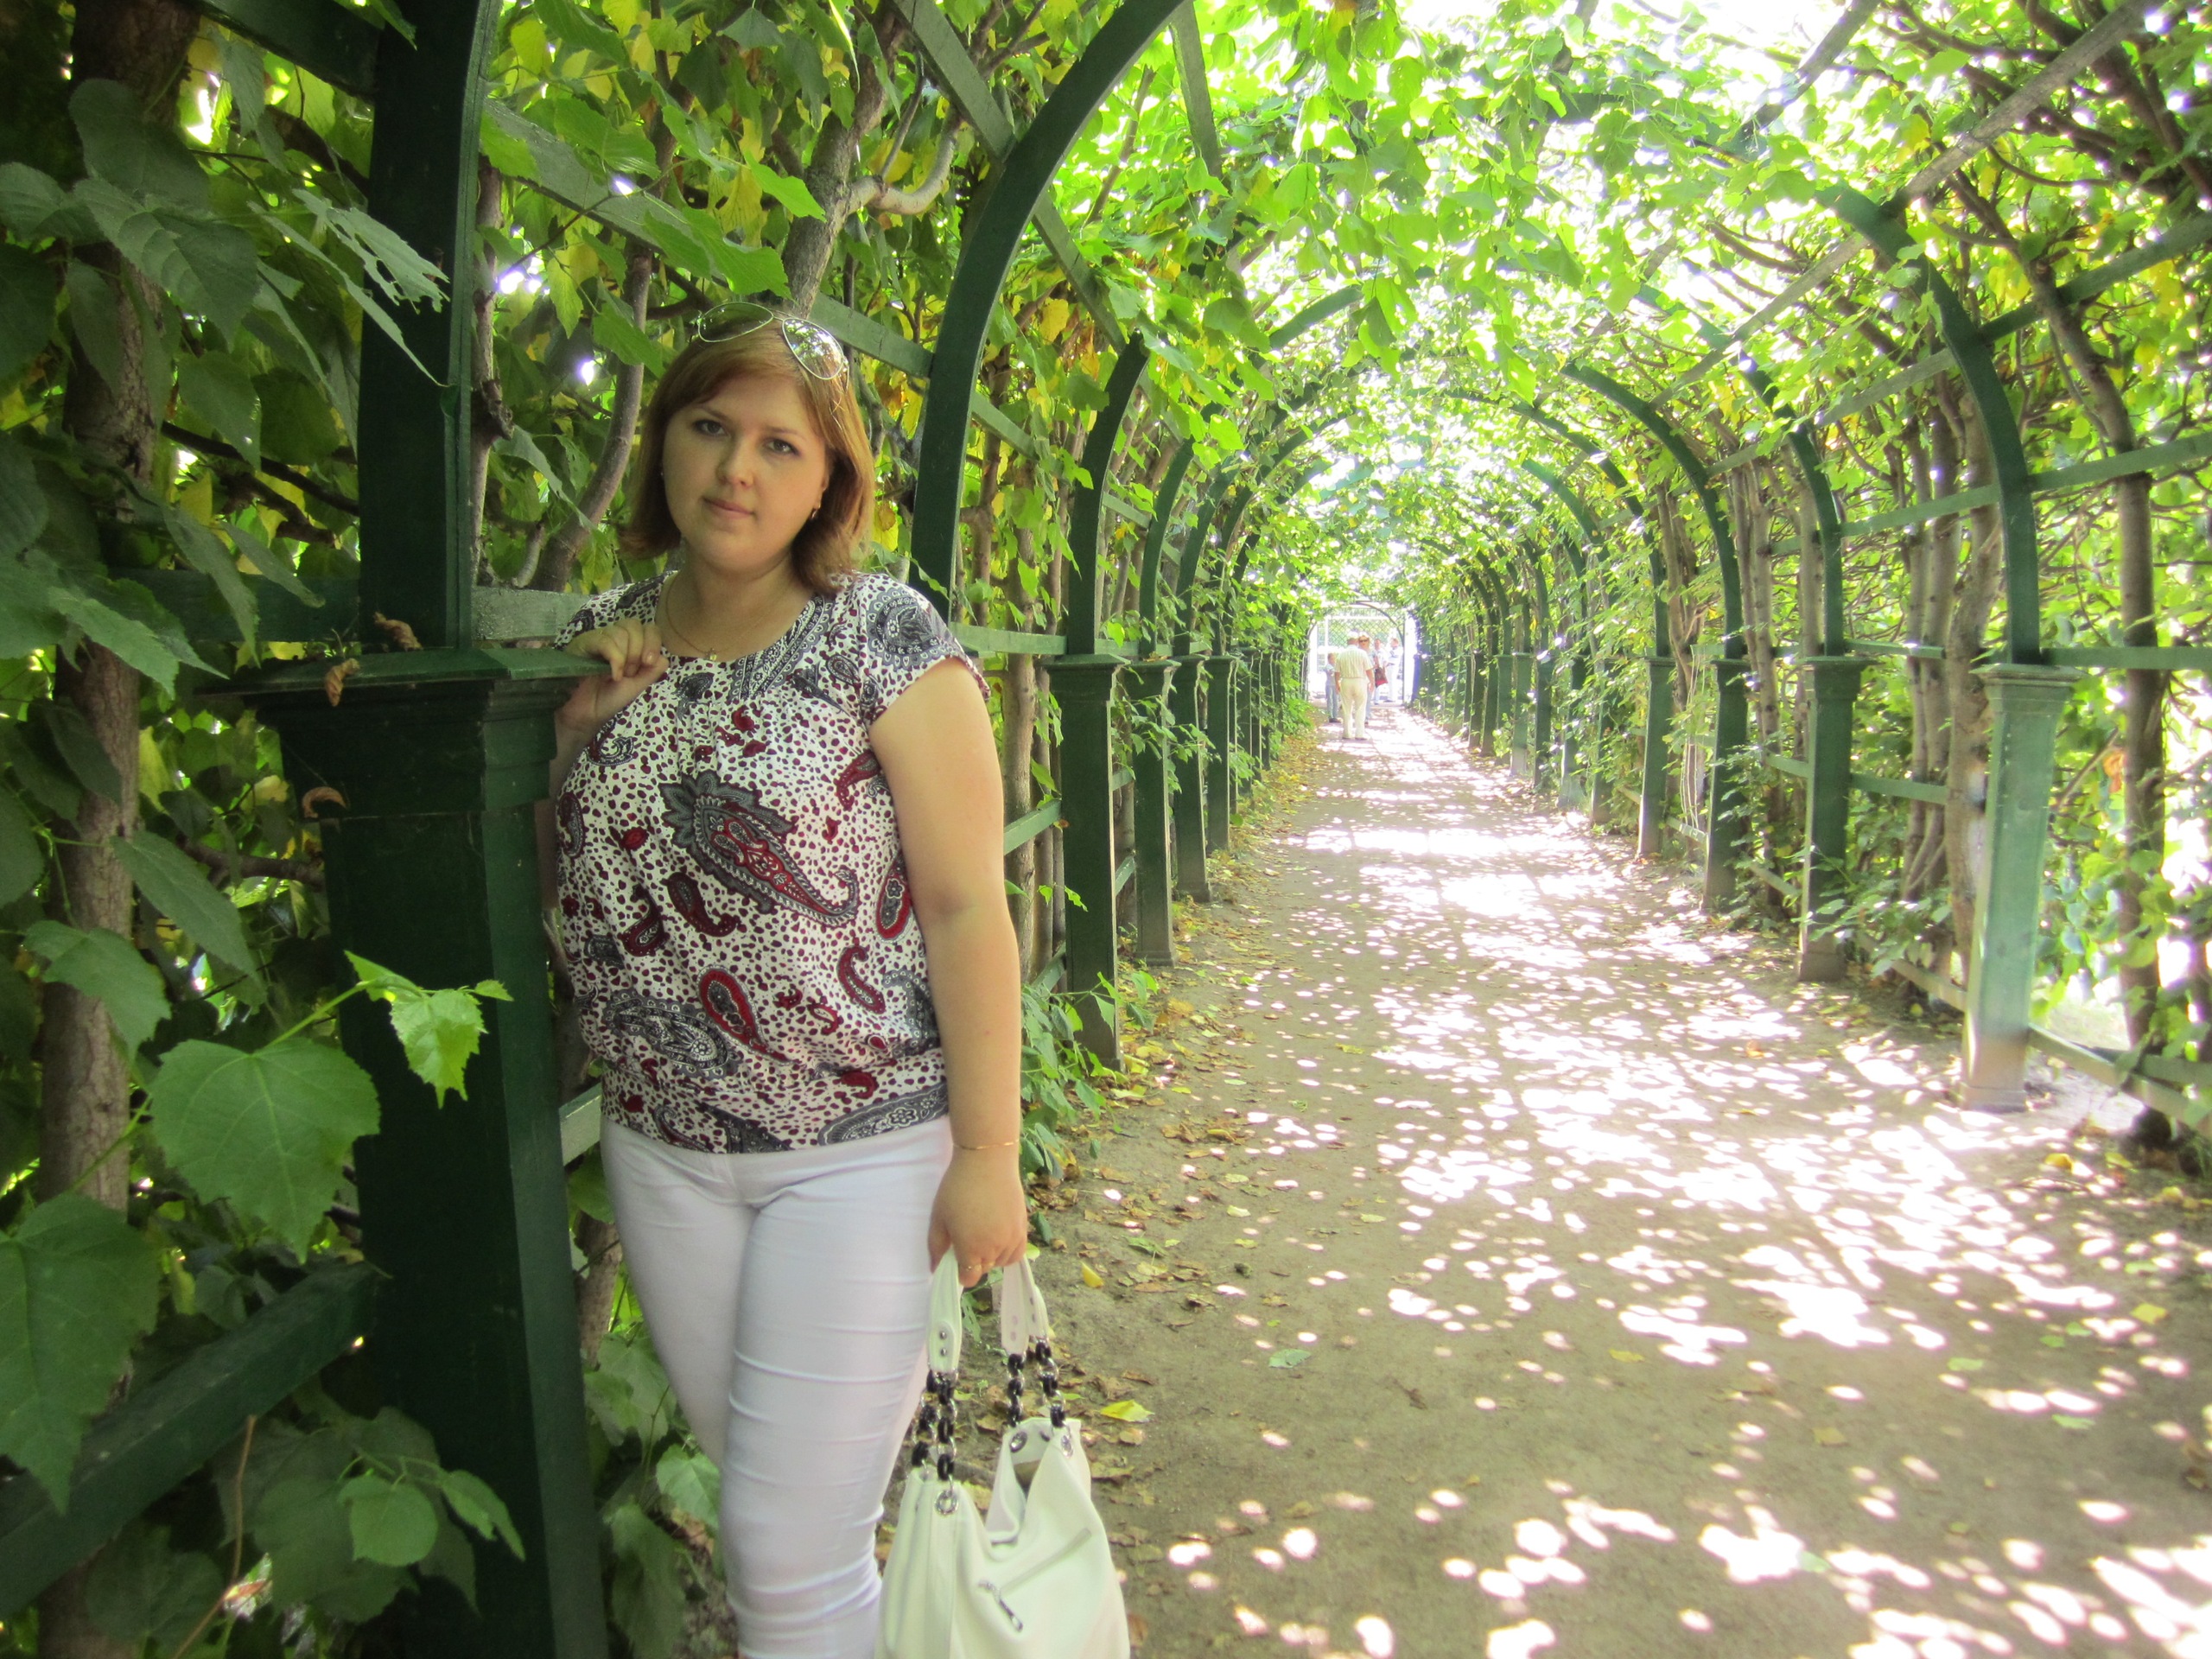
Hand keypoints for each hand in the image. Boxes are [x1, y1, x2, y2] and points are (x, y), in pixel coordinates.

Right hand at [556, 618, 667, 739]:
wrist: (586, 714)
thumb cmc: (609, 698)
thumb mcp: (637, 685)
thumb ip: (652, 671)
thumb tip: (663, 657)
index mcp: (629, 645)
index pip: (648, 627)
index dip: (653, 642)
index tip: (648, 662)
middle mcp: (614, 637)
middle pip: (635, 625)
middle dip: (638, 651)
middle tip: (630, 673)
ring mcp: (598, 638)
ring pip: (621, 632)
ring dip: (625, 657)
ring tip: (617, 676)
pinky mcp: (584, 643)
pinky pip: (605, 641)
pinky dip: (615, 659)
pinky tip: (613, 674)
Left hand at [928, 1146, 1028, 1286]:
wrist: (987, 1161)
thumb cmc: (957, 1188)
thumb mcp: (938, 1218)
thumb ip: (936, 1247)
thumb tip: (934, 1269)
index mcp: (971, 1249)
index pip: (969, 1278)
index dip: (960, 1272)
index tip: (955, 1258)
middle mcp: (994, 1249)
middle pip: (984, 1269)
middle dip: (974, 1262)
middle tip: (966, 1239)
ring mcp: (1012, 1239)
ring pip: (1001, 1262)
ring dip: (991, 1256)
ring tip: (982, 1235)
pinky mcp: (1023, 1227)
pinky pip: (1017, 1252)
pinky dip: (1008, 1251)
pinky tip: (998, 1237)